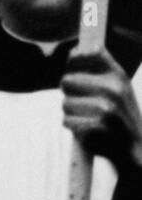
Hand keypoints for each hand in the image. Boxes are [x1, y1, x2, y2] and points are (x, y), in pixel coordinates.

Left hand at [61, 47, 141, 174]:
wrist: (135, 150)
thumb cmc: (120, 116)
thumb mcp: (119, 88)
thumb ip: (99, 68)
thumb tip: (75, 49)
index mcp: (118, 76)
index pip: (87, 54)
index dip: (74, 59)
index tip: (73, 67)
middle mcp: (113, 89)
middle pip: (67, 80)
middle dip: (70, 93)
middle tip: (86, 104)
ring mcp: (105, 109)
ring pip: (65, 103)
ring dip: (72, 113)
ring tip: (91, 118)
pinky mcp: (95, 127)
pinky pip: (67, 121)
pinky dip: (74, 127)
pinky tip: (90, 130)